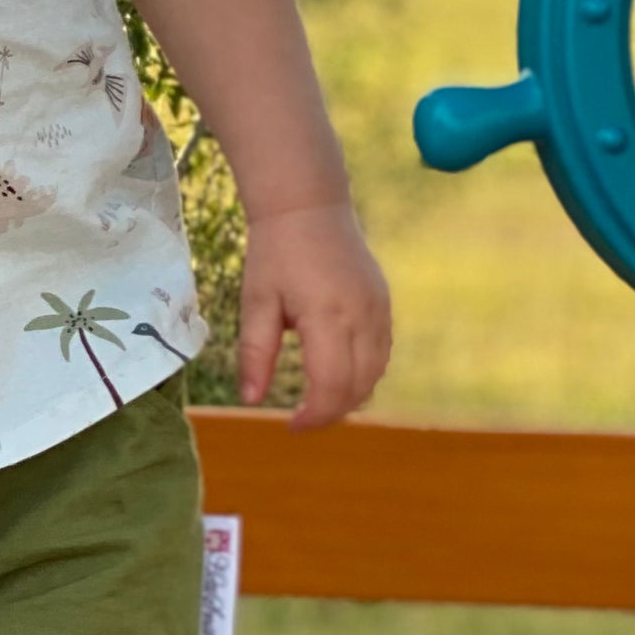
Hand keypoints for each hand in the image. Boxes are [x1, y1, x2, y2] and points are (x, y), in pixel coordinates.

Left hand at [239, 200, 391, 426]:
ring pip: (376, 373)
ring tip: (317, 404)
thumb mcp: (256, 303)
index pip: (331, 385)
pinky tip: (338, 379)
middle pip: (358, 386)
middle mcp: (363, 316)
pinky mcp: (384, 305)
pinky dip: (364, 375)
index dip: (314, 415)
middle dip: (331, 412)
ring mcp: (380, 310)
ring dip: (349, 397)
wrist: (309, 207)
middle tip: (301, 420)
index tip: (291, 426)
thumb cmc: (275, 253)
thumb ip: (254, 354)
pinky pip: (382, 353)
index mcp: (328, 315)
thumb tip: (251, 400)